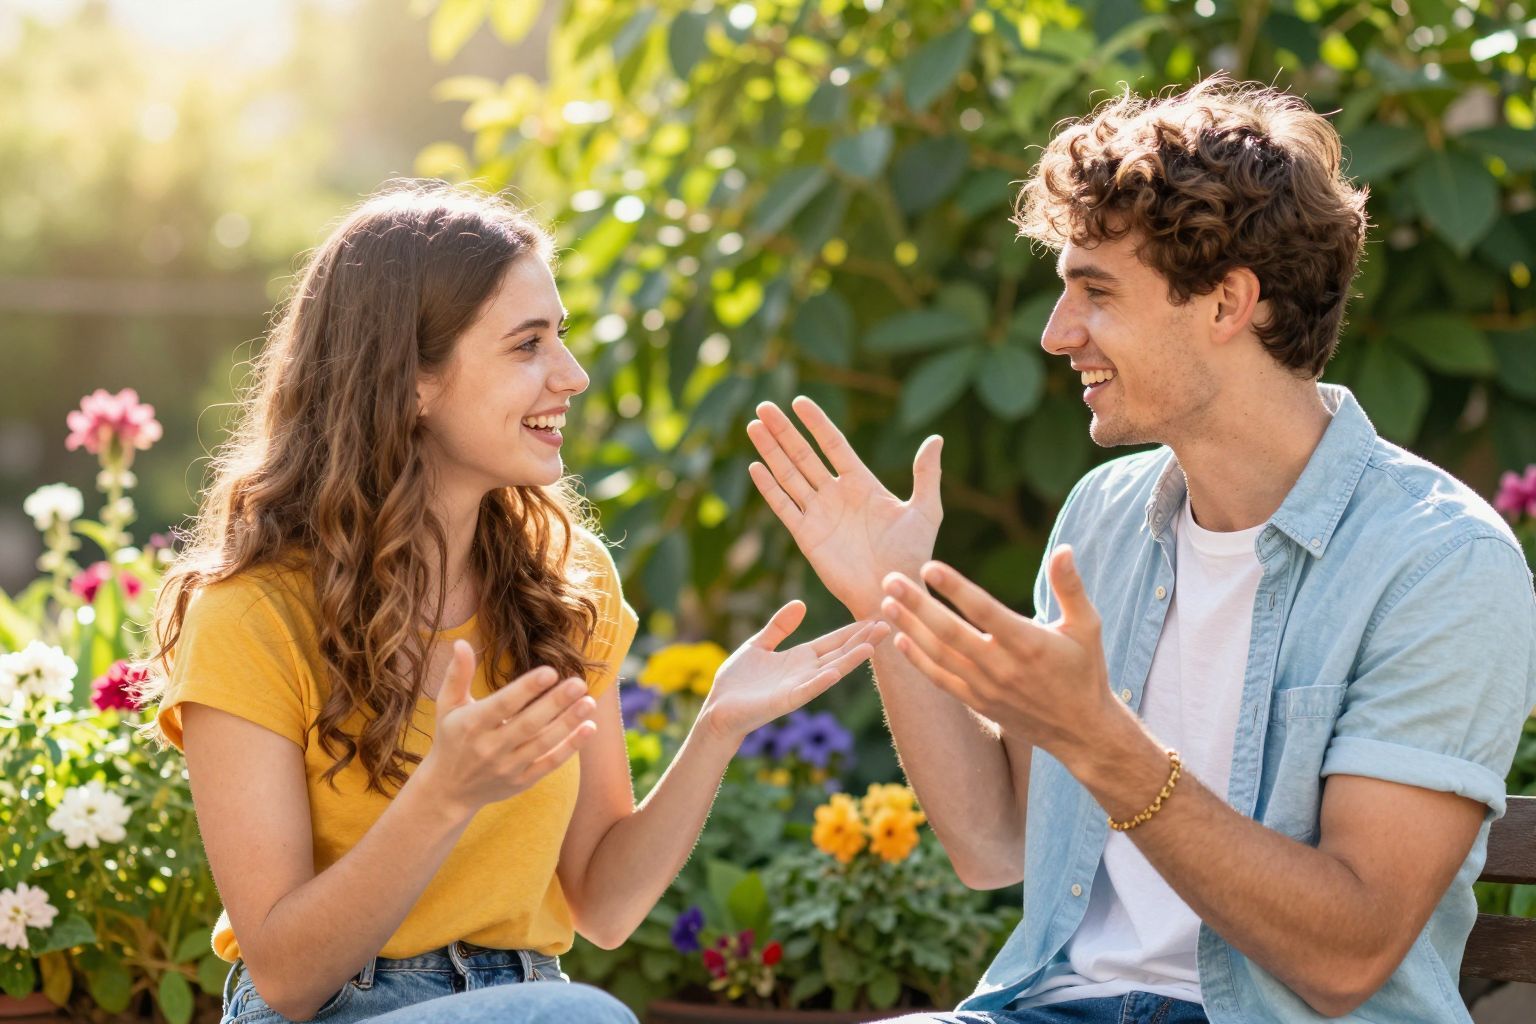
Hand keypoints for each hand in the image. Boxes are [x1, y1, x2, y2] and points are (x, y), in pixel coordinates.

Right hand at [417, 640, 599, 816]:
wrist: (448, 791)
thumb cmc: (451, 739)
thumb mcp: (448, 706)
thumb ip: (457, 675)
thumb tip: (461, 641)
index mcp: (472, 725)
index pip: (503, 705)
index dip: (527, 689)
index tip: (550, 672)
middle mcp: (490, 748)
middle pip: (528, 724)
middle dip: (555, 703)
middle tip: (579, 683)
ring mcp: (507, 767)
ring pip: (542, 744)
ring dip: (568, 723)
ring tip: (589, 702)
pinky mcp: (521, 782)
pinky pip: (549, 764)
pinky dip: (570, 748)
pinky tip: (589, 728)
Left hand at [700, 600, 888, 742]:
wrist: (718, 709)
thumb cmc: (738, 681)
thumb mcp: (759, 644)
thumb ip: (779, 626)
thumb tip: (801, 603)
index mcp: (800, 658)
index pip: (833, 641)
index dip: (853, 630)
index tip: (875, 617)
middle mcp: (805, 672)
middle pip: (840, 653)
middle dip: (862, 640)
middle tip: (888, 625)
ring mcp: (797, 687)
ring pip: (830, 671)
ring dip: (850, 660)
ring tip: (872, 647)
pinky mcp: (784, 701)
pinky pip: (805, 690)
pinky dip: (820, 681)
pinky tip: (835, 672)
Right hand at [747, 396, 942, 618]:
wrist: (892, 592)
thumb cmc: (913, 556)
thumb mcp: (925, 511)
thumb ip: (926, 475)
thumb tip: (935, 438)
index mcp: (862, 483)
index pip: (833, 444)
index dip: (816, 423)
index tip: (799, 402)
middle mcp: (836, 494)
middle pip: (803, 455)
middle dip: (783, 431)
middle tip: (763, 407)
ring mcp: (818, 514)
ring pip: (789, 475)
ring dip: (770, 451)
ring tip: (753, 426)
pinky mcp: (806, 536)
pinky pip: (784, 507)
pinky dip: (769, 488)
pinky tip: (755, 467)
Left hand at [879, 546, 1114, 755]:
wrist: (1082, 730)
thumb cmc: (1084, 670)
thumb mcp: (1087, 625)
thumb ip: (1070, 587)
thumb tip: (1064, 548)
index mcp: (1028, 643)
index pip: (984, 611)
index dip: (955, 588)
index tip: (928, 567)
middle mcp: (1002, 667)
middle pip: (950, 632)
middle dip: (917, 605)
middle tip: (890, 579)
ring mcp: (986, 687)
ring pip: (939, 655)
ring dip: (910, 628)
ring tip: (886, 602)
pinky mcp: (978, 702)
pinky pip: (940, 680)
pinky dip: (918, 661)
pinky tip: (899, 638)